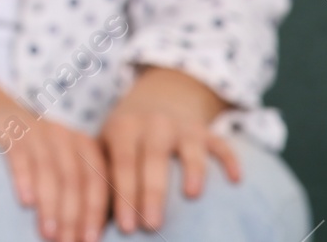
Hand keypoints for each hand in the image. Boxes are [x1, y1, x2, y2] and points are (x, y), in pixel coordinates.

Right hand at [0, 104, 109, 241]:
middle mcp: (63, 134)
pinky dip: (24, 178)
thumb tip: (88, 235)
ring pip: (48, 169)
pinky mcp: (8, 127)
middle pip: (73, 178)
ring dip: (50, 205)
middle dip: (71, 214)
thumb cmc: (33, 155)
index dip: (94, 211)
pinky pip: (19, 153)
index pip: (95, 180)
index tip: (90, 240)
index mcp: (83, 144)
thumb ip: (77, 190)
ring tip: (47, 233)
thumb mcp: (59, 165)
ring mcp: (35, 128)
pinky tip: (25, 202)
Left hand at [100, 67, 240, 232]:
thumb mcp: (107, 145)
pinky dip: (230, 160)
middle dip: (152, 193)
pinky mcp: (207, 132)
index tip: (126, 227)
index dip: (123, 195)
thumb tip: (89, 224)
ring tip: (192, 196)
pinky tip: (236, 180)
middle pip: (152, 158)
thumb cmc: (126, 139)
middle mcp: (153, 123)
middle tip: (152, 226)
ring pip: (189, 148)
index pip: (122, 163)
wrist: (157, 99)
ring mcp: (183, 126)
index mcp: (123, 128)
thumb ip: (101, 177)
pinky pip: (222, 144)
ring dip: (192, 170)